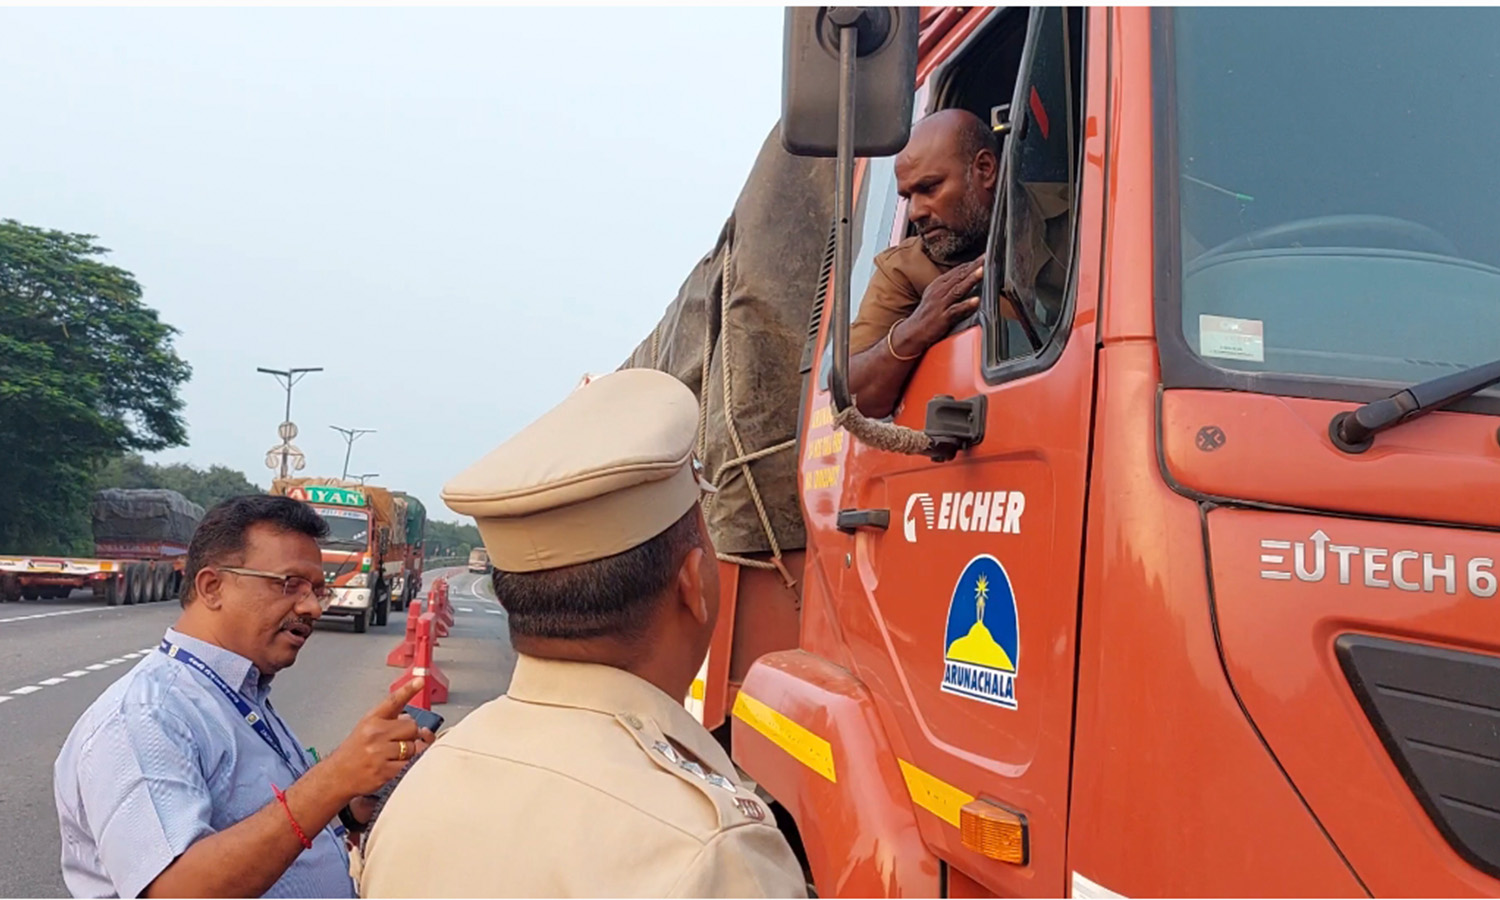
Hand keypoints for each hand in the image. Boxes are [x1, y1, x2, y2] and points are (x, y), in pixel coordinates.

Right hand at [321, 679, 432, 798]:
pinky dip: (408, 765)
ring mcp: (379, 752)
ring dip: (409, 752)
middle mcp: (374, 733)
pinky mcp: (384, 770)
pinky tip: (395, 765)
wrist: (336, 776)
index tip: (420, 681)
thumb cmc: (352, 753)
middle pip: (412, 727)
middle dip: (410, 735)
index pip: (393, 701)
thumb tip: (409, 719)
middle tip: (398, 741)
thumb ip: (387, 720)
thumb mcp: (365, 728)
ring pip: (413, 747)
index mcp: (371, 720)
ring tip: (394, 755)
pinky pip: (409, 764)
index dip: (408, 690)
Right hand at [892, 254, 985, 354]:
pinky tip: (976, 301)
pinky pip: (956, 310)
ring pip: (959, 288)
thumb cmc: (927, 315)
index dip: (973, 262)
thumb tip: (967, 279)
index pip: (959, 269)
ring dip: (971, 279)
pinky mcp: (942, 317)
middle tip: (987, 256)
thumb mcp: (936, 296)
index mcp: (939, 284)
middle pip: (960, 275)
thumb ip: (951, 287)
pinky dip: (966, 305)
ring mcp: (941, 303)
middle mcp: (939, 291)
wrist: (912, 332)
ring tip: (983, 271)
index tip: (986, 254)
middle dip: (975, 265)